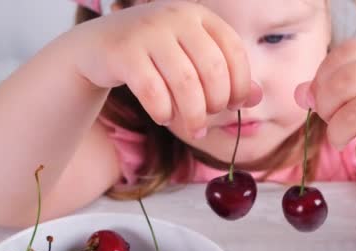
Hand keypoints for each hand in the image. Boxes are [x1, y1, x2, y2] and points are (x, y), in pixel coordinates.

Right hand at [72, 0, 260, 137]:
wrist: (97, 48)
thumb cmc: (153, 58)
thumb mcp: (191, 61)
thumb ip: (225, 77)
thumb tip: (258, 98)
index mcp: (199, 16)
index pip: (234, 51)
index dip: (240, 85)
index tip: (232, 106)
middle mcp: (176, 16)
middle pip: (213, 70)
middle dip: (215, 105)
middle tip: (206, 121)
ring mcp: (148, 31)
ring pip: (184, 83)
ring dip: (192, 115)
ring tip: (192, 130)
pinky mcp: (124, 51)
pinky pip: (152, 91)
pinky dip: (162, 111)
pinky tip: (162, 117)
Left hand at [295, 37, 355, 167]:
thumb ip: (341, 85)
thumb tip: (299, 94)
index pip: (340, 56)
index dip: (321, 81)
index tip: (322, 100)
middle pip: (341, 85)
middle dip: (325, 108)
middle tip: (330, 123)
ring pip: (353, 115)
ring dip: (337, 134)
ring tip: (341, 142)